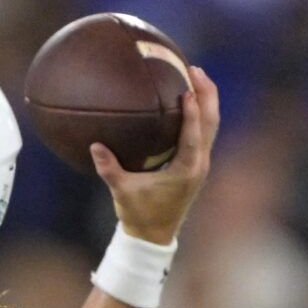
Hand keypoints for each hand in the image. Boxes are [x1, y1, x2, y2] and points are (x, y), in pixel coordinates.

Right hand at [94, 64, 220, 245]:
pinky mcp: (197, 165)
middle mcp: (199, 165)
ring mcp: (201, 165)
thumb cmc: (139, 215)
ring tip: (195, 76)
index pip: (194, 135)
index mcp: (186, 170)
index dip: (193, 111)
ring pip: (211, 126)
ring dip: (206, 100)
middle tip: (194, 69)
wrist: (153, 237)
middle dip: (207, 94)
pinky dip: (199, 114)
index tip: (188, 89)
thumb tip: (95, 146)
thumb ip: (109, 169)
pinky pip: (204, 133)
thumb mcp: (122, 192)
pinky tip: (187, 100)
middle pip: (211, 123)